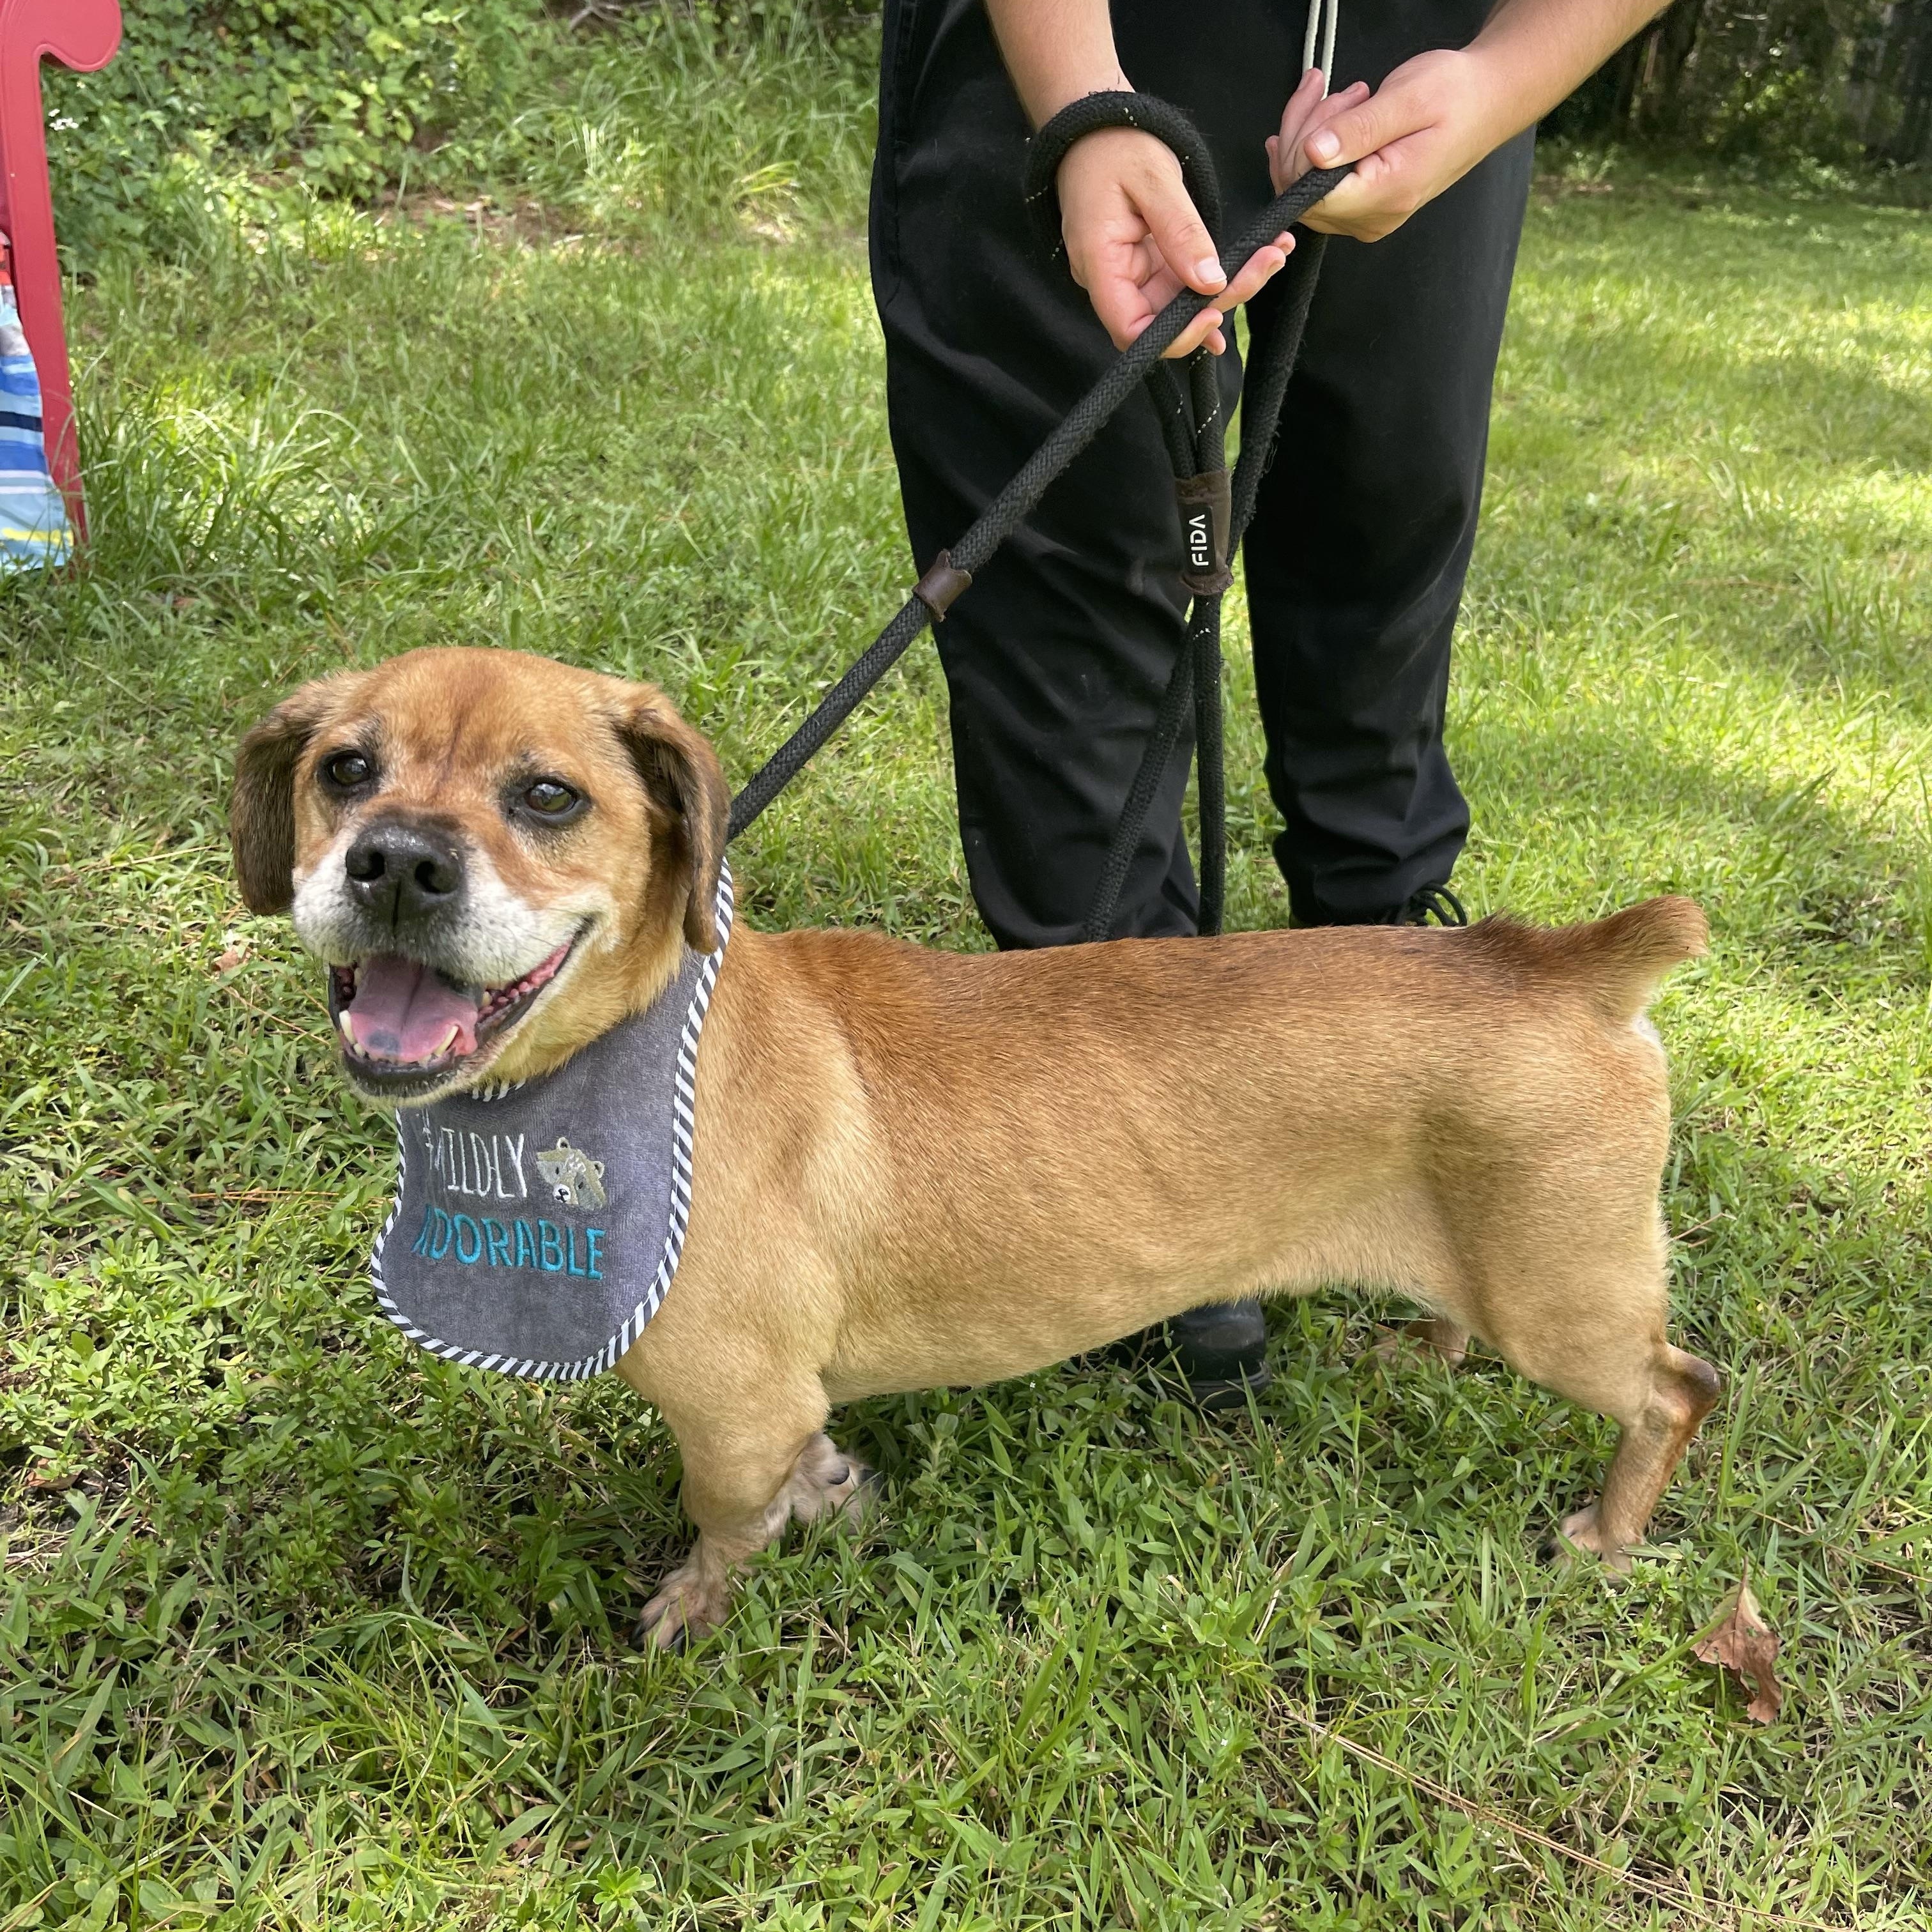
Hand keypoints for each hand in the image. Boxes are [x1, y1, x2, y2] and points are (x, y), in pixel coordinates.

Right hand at [1057, 127, 1292, 356]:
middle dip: (1218, 302)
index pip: (1131, 329)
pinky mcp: (1150, 263)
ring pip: (1182, 303)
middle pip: (1164, 321)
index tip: (1213, 313)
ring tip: (1272, 253)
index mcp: (1099, 263)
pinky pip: (1184, 283)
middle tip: (1266, 263)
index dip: (1174, 335)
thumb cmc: (1113, 144)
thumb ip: (1181, 232)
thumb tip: (1210, 281)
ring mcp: (1132, 273)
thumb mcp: (1153, 179)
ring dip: (1228, 286)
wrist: (1095, 127)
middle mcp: (1113, 278)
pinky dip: (1216, 278)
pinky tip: (1249, 272)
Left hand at [1266, 50, 1506, 242]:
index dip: (1303, 146)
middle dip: (1306, 132)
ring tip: (1346, 98)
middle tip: (1342, 92)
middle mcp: (1372, 217)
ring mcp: (1366, 216)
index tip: (1325, 98)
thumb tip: (1314, 153)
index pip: (1310, 193)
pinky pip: (1315, 187)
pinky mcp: (1362, 206)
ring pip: (1302, 187)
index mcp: (1386, 194)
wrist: (1484, 101)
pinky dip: (1312, 147)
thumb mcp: (1408, 100)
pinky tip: (1327, 118)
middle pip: (1300, 192)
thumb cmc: (1456, 96)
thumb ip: (1359, 130)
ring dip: (1309, 133)